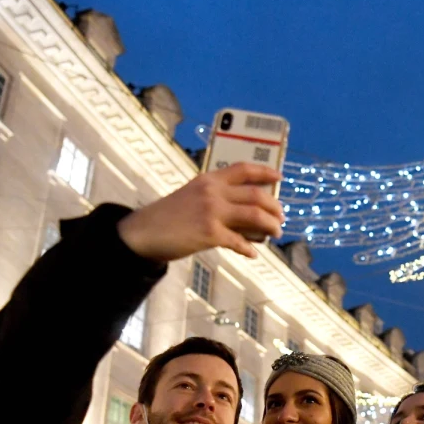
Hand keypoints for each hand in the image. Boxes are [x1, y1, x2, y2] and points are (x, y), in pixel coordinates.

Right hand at [117, 163, 284, 261]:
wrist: (143, 232)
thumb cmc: (167, 216)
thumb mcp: (191, 195)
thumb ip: (215, 196)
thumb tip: (243, 209)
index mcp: (209, 179)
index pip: (243, 169)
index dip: (265, 172)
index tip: (280, 177)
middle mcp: (213, 192)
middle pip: (256, 195)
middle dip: (275, 207)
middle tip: (281, 218)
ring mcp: (212, 212)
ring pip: (255, 216)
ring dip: (270, 226)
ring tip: (275, 233)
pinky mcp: (210, 233)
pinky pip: (239, 241)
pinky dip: (249, 249)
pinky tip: (252, 254)